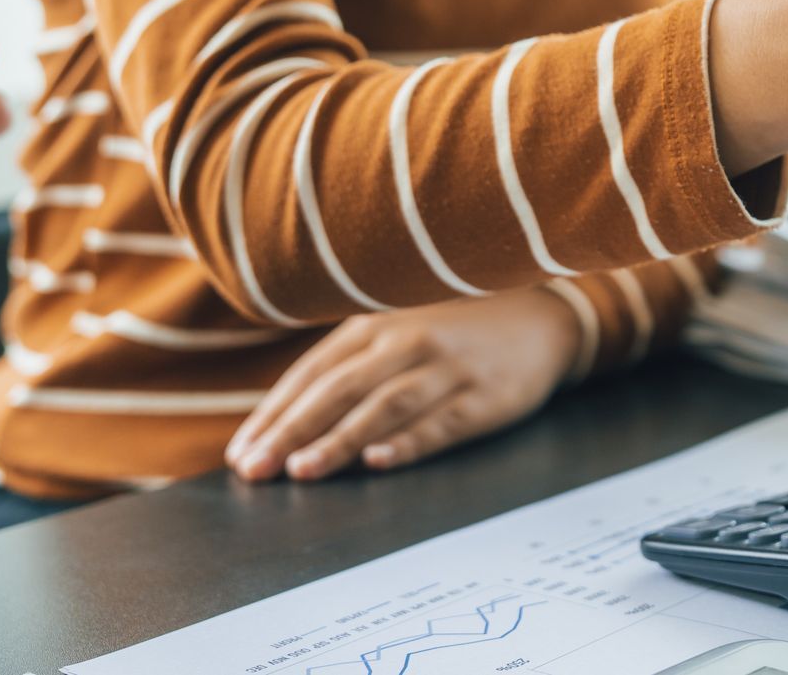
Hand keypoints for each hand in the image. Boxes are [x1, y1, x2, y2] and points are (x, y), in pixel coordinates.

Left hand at [225, 289, 578, 481]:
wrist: (545, 317)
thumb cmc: (457, 330)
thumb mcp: (400, 327)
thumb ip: (351, 362)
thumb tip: (284, 417)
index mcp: (378, 325)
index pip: (313, 373)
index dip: (275, 413)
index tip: (242, 452)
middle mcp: (409, 342)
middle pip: (340, 390)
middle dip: (293, 431)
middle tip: (256, 470)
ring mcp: (448, 369)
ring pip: (385, 406)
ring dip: (341, 440)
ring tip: (303, 470)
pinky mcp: (486, 396)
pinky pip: (442, 422)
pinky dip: (409, 442)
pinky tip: (379, 462)